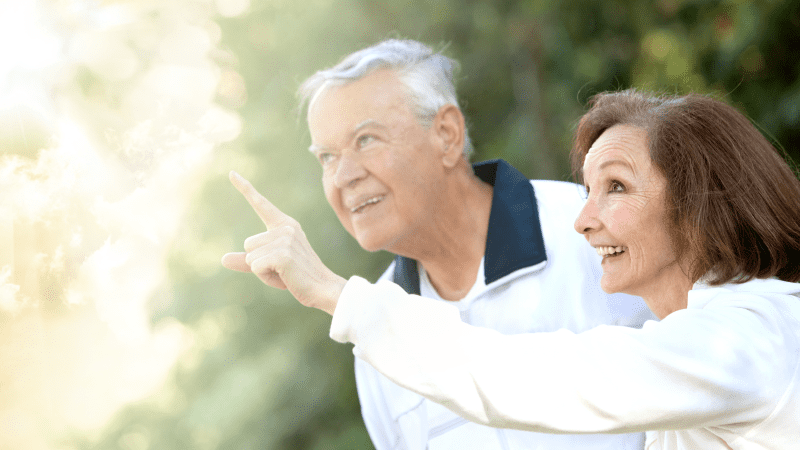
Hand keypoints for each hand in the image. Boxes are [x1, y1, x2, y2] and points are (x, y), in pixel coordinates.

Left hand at [221, 171, 344, 314]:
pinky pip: (255, 267)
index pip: (261, 204)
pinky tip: (284, 277)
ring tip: (284, 273)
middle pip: (249, 244)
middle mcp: (285, 228)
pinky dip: (264, 277)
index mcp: (285, 225)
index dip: (245, 188)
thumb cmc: (297, 277)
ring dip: (262, 271)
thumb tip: (222, 259)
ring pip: (250, 257)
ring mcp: (285, 240)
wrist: (323, 289)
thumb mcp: (270, 266)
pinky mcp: (283, 254)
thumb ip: (247, 261)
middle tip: (282, 269)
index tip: (231, 173)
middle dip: (258, 262)